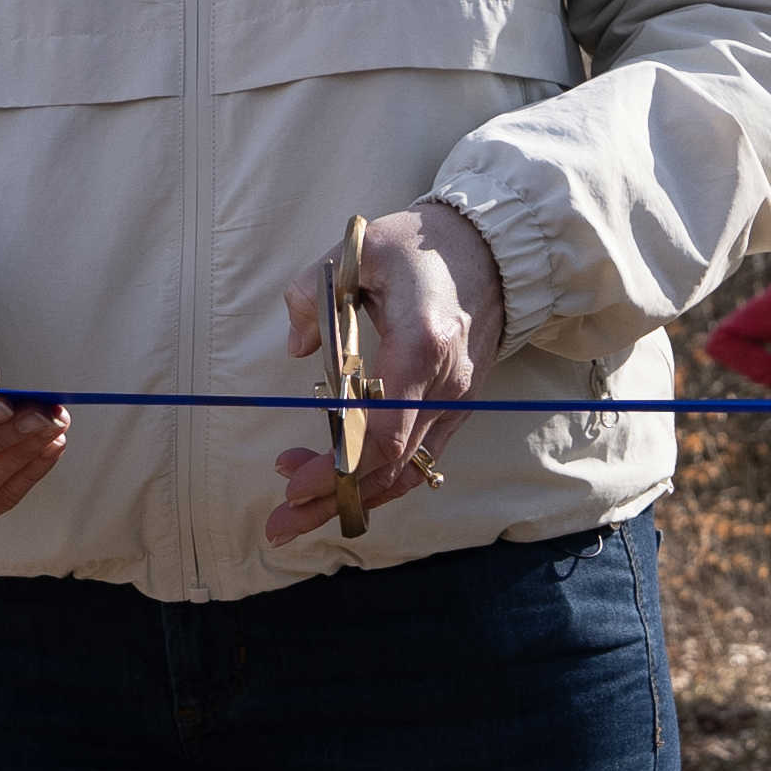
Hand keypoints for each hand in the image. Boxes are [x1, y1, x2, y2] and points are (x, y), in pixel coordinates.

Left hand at [269, 204, 503, 543]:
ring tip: (297, 511)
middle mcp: (446, 386)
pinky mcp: (459, 407)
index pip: (384, 433)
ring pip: (405, 471)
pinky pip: (420, 457)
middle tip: (278, 523)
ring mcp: (458, 401)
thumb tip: (297, 345)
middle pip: (389, 466)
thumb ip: (313, 291)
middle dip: (331, 500)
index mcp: (422, 346)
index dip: (337, 467)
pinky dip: (380, 479)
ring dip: (352, 498)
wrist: (493, 249)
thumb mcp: (360, 250)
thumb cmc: (423, 247)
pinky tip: (340, 484)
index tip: (293, 482)